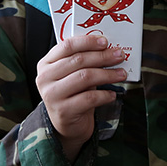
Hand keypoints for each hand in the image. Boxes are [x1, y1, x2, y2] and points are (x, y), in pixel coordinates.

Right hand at [35, 35, 127, 161]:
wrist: (67, 124)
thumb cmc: (72, 94)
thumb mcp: (72, 74)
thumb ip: (83, 61)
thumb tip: (109, 49)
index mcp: (46, 63)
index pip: (67, 46)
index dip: (88, 41)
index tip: (105, 41)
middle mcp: (45, 78)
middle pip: (78, 60)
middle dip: (102, 57)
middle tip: (119, 56)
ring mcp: (52, 95)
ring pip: (85, 77)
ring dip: (107, 74)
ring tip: (121, 74)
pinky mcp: (63, 111)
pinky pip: (89, 98)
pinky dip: (104, 94)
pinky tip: (112, 94)